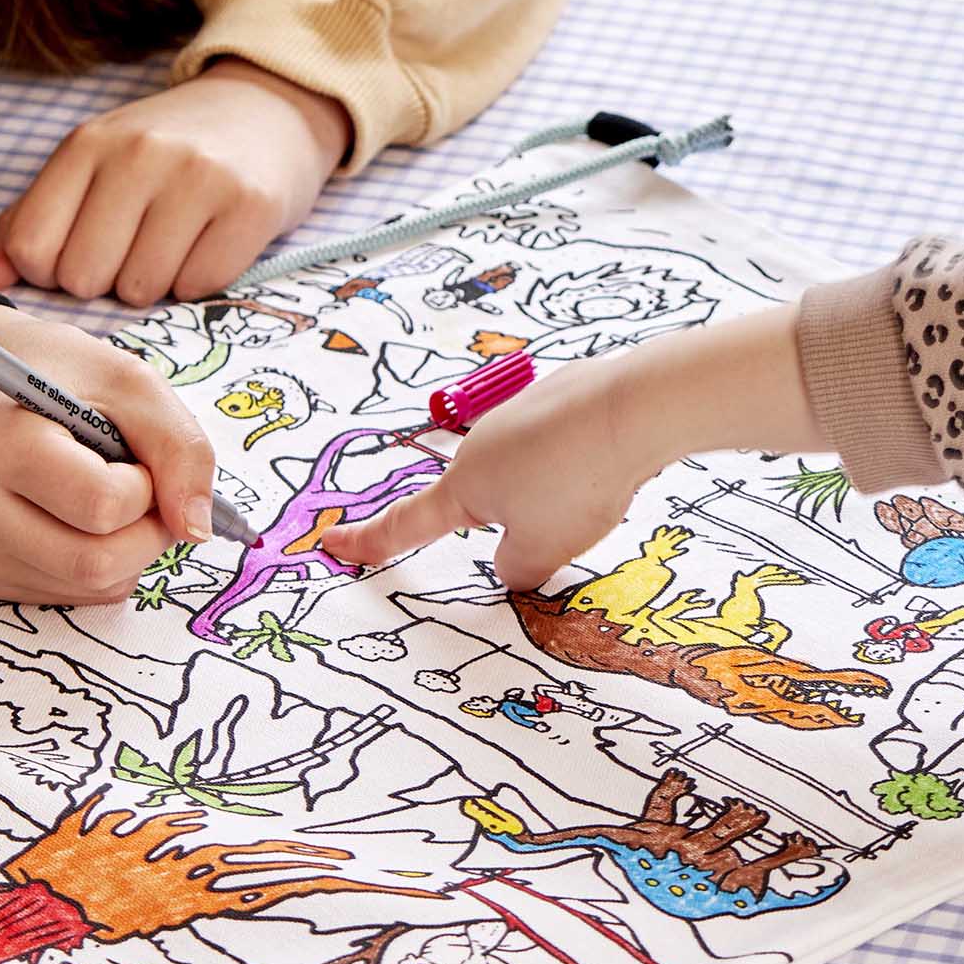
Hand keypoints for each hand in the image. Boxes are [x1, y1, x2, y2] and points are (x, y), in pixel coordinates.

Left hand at [0, 61, 350, 306]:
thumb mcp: (93, 165)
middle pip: (84, 277)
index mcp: (88, 143)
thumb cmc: (168, 149)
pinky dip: (200, 281)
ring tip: (173, 242)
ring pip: (142, 289)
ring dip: (155, 283)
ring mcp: (199, 177)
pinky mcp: (250, 205)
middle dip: (105, 279)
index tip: (80, 250)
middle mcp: (140, 154)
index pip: (31, 247)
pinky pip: (200, 287)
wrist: (268, 110)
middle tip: (134, 246)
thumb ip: (29, 220)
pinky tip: (209, 243)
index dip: (49, 270)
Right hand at [0, 307, 219, 603]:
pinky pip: (76, 595)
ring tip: (114, 496)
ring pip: (92, 587)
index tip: (137, 456)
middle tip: (146, 487)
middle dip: (148, 531)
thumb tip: (196, 530)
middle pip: (96, 563)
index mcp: (2, 445)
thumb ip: (179, 448)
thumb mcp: (131, 383)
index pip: (101, 506)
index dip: (146, 486)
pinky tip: (88, 519)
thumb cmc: (60, 377)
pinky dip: (107, 565)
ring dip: (132, 549)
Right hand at [334, 354, 669, 589]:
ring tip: (596, 489)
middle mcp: (482, 442)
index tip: (332, 543)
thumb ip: (516, 569)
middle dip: (516, 519)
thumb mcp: (541, 551)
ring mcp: (519, 411)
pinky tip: (612, 458)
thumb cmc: (575, 483)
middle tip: (562, 526)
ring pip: (529, 469)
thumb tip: (512, 562)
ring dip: (555, 488)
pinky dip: (581, 458)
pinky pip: (563, 441)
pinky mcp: (561, 394)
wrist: (632, 407)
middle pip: (486, 498)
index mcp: (464, 485)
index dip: (370, 542)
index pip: (407, 524)